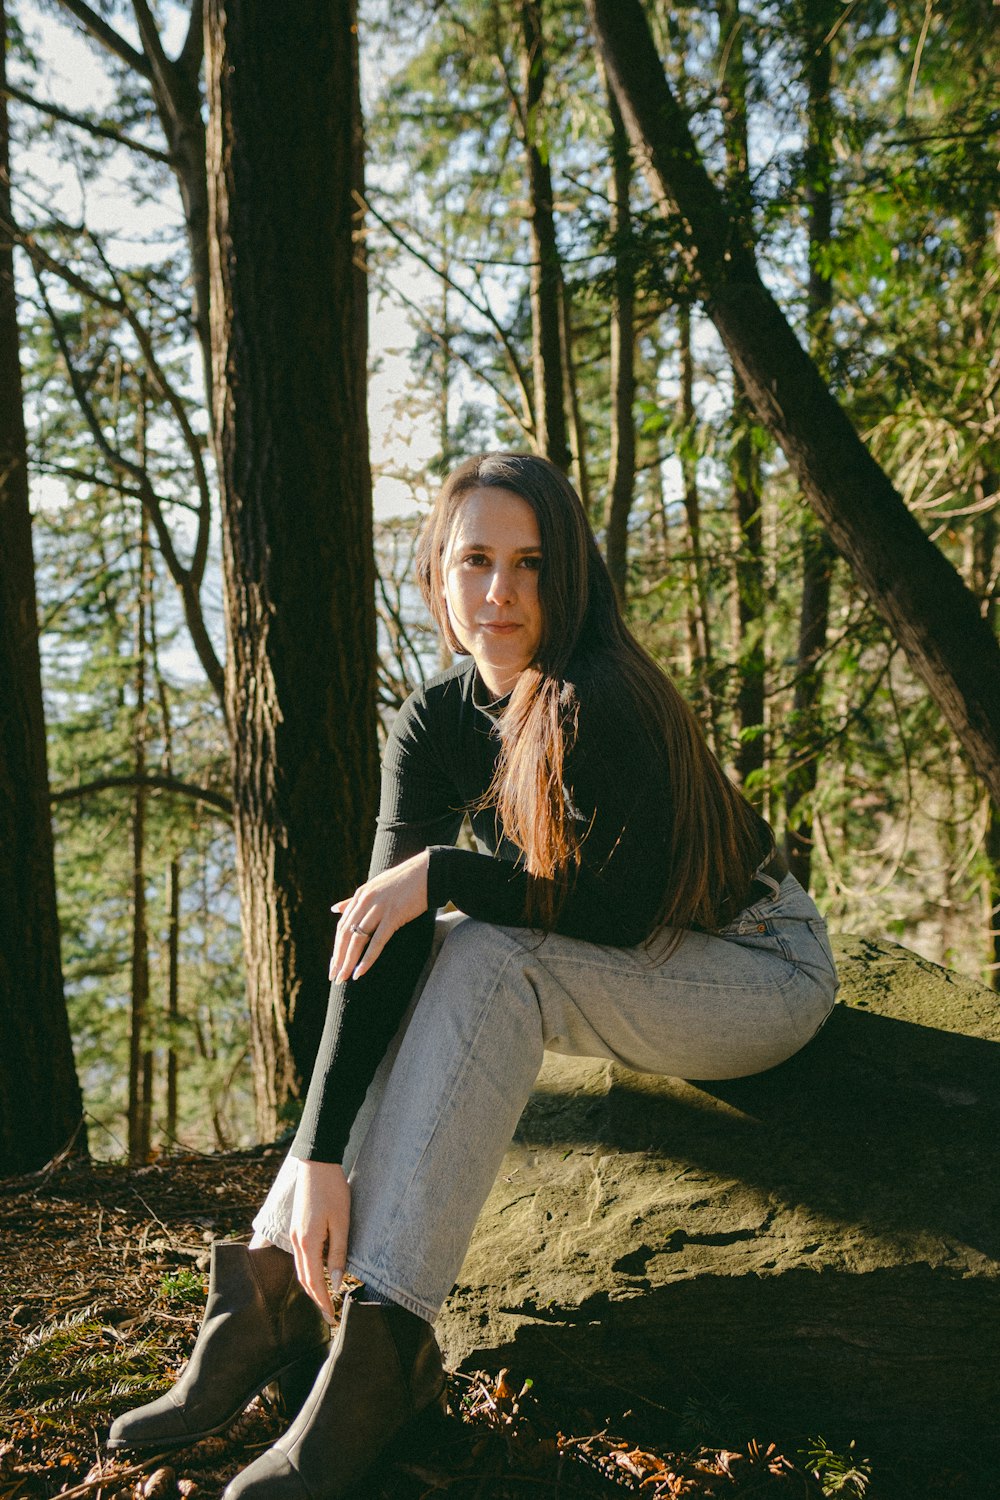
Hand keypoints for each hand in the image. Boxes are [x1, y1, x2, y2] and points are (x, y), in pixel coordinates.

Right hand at [289, 1160, 349, 1322]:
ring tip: (325, 1298)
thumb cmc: (333, 1190)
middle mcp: (296, 1241)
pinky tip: (319, 1273)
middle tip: (329, 1315)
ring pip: (301, 1268)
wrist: (317, 1163)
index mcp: (307, 1242)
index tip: (332, 1318)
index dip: (323, 1301)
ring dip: (312, 1285)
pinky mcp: (296, 1226)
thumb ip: (338, 1253)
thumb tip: (337, 1282)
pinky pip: (301, 1256)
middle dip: (316, 1298)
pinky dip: (309, 1270)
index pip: (314, 1282)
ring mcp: (294, 1233)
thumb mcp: (341, 1222)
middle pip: (304, 1279)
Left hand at [329, 849, 428, 983]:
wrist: (428, 872)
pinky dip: (367, 958)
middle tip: (334, 977)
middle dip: (338, 958)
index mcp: (360, 896)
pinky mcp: (393, 915)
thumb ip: (354, 900)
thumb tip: (334, 909)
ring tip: (343, 978)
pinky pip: (377, 941)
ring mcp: (379, 908)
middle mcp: (365, 901)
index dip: (337, 947)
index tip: (334, 965)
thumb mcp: (375, 887)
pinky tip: (360, 972)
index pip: (342, 926)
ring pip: (357, 939)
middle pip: (346, 934)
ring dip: (348, 961)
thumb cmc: (404, 881)